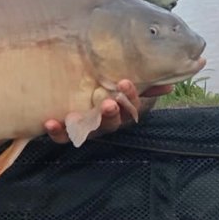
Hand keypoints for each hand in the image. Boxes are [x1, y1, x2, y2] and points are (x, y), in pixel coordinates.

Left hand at [43, 80, 173, 144]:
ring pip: (87, 131)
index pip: (131, 106)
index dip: (130, 96)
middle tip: (108, 104)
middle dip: (110, 113)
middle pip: (111, 122)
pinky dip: (56, 132)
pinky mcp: (69, 131)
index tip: (125, 82)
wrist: (87, 93)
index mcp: (123, 111)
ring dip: (80, 126)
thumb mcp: (128, 85)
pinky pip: (63, 136)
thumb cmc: (111, 88)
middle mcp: (106, 122)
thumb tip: (169, 84)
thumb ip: (146, 85)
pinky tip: (49, 122)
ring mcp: (88, 128)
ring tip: (72, 117)